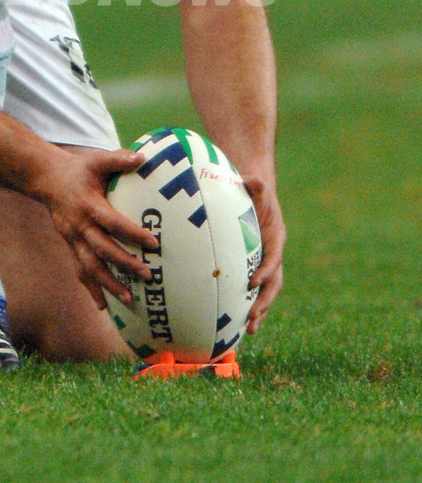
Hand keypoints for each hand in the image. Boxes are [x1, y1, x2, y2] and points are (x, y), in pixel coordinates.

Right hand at [40, 147, 159, 309]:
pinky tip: (103, 306)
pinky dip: (91, 288)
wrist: (46, 178)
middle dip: (124, 264)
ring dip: (108, 284)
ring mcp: (73, 238)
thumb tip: (143, 158)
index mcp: (88, 205)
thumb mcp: (96, 160)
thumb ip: (119, 159)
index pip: (113, 223)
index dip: (132, 233)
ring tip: (128, 299)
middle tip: (148, 275)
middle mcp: (80, 226)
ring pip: (90, 266)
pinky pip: (80, 269)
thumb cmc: (77, 168)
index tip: (153, 243)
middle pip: (103, 250)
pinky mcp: (70, 245)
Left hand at [242, 174, 285, 333]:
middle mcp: (272, 254)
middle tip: (252, 318)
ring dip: (258, 311)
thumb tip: (253, 180)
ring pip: (265, 292)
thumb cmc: (252, 191)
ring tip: (249, 330)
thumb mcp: (254, 187)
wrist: (252, 194)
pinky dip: (246, 305)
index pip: (273, 257)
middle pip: (273, 283)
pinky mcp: (252, 267)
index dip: (266, 270)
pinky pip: (252, 289)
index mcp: (275, 237)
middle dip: (264, 301)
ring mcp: (263, 263)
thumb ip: (255, 186)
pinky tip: (234, 323)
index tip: (253, 282)